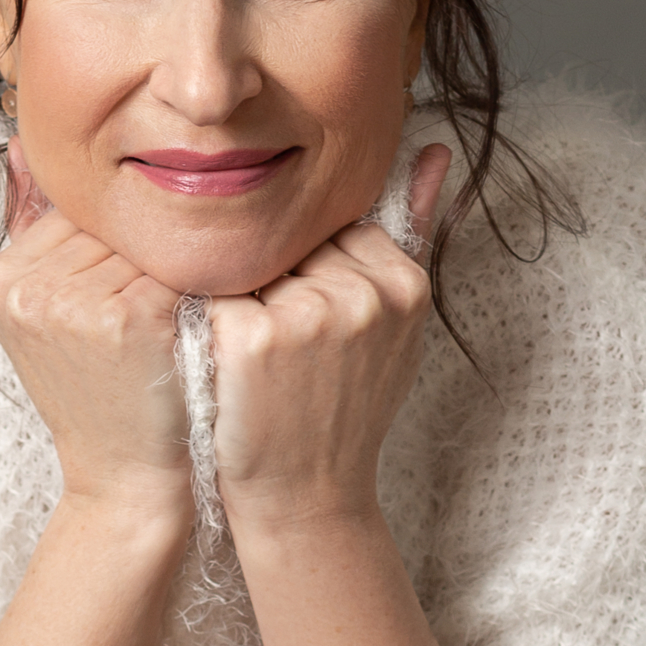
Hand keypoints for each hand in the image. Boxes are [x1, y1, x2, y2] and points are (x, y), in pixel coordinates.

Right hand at [0, 140, 193, 530]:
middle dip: (151, 253)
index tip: (148, 284)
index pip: (79, 221)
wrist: (127, 484)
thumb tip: (19, 141)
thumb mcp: (57, 317)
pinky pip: (177, 272)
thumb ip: (38, 230)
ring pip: (147, 246)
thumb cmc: (105, 400)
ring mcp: (67, 302)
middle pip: (112, 229)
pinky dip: (205, 288)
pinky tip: (214, 313)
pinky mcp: (122, 320)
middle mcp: (22, 286)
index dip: (124, 250)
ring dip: (181, 266)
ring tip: (200, 304)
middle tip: (183, 292)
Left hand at [207, 144, 451, 532]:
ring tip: (262, 363)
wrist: (306, 497)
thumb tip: (436, 149)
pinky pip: (213, 295)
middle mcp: (365, 293)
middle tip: (286, 353)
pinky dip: (209, 325)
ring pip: (254, 266)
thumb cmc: (345, 408)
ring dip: (245, 301)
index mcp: (405, 282)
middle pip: (296, 244)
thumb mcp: (396, 326)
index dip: (314, 274)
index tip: (312, 326)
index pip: (339, 231)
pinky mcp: (252, 338)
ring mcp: (309, 315)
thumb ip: (415, 231)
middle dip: (281, 283)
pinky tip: (227, 367)